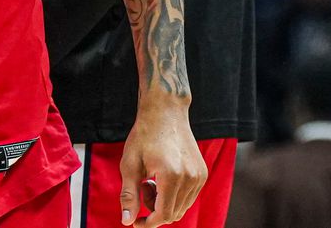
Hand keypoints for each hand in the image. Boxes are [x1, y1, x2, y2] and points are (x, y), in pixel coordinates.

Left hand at [119, 98, 206, 226]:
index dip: (148, 223)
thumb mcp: (129, 164)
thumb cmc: (144, 136)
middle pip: (173, 214)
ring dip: (164, 202)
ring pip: (181, 207)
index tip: (135, 222)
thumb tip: (127, 221)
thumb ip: (129, 195)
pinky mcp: (203, 173)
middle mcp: (190, 178)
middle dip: (154, 209)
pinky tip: (162, 176)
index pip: (163, 215)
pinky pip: (188, 197)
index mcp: (171, 176)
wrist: (165, 113)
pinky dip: (173, 195)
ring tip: (151, 179)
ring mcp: (199, 176)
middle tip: (142, 186)